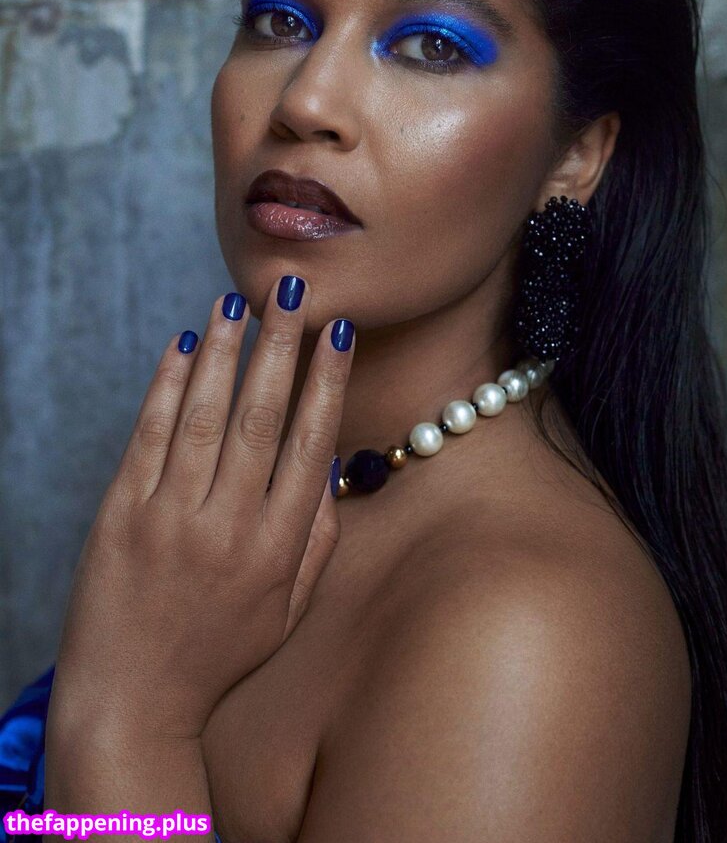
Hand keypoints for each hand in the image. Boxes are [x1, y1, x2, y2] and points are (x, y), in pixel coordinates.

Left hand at [48, 277, 353, 741]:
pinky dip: (166, 388)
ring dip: (222, 353)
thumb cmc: (220, 651)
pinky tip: (182, 348)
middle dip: (280, 346)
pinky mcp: (121, 515)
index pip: (310, 445)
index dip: (327, 382)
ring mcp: (169, 518)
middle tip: (292, 292)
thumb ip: (317, 537)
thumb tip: (328, 462)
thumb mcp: (290, 608)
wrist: (131, 700)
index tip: (338, 331)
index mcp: (277, 549)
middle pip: (261, 417)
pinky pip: (148, 437)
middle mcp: (227, 527)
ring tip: (235, 303)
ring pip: (204, 416)